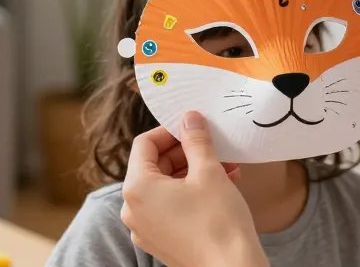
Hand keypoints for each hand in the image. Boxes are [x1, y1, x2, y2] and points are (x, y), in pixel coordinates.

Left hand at [121, 112, 267, 266]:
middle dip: (186, 152)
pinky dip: (191, 193)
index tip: (192, 126)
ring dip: (193, 172)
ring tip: (226, 166)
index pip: (144, 144)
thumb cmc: (218, 223)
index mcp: (136, 189)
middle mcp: (133, 210)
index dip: (170, 130)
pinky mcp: (161, 241)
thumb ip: (196, 140)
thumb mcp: (208, 171)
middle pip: (154, 166)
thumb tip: (189, 118)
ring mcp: (146, 229)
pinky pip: (171, 208)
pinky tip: (222, 186)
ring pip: (165, 187)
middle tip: (212, 145)